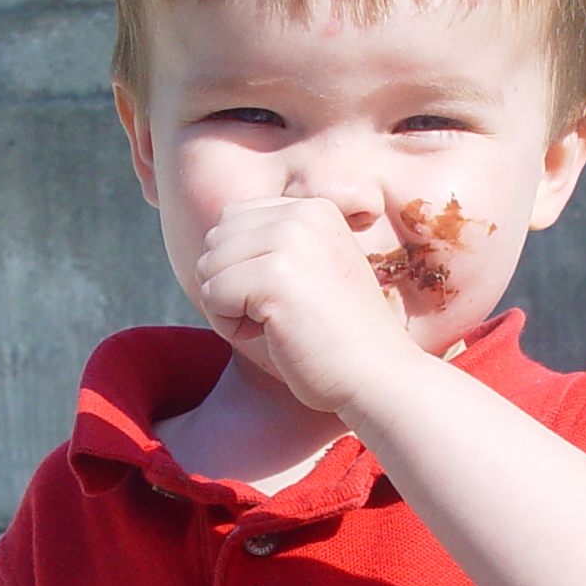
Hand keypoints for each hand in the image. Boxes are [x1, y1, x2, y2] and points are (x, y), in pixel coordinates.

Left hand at [195, 196, 421, 415]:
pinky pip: (212, 295)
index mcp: (313, 209)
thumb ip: (269, 250)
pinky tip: (271, 335)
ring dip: (226, 308)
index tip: (277, 297)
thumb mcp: (309, 273)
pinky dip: (228, 326)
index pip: (232, 219)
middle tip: (271, 316)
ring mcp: (289, 242)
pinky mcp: (274, 277)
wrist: (379, 376)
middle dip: (226, 285)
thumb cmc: (338, 338)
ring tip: (273, 326)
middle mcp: (302, 214)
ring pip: (208, 268)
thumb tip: (205, 253)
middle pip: (215, 241)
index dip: (237, 266)